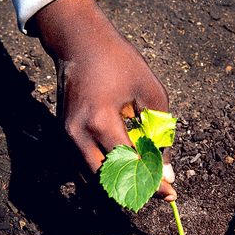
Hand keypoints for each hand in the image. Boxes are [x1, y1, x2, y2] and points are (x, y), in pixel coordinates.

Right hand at [32, 0, 175, 200]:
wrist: (78, 41)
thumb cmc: (119, 61)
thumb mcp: (151, 91)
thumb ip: (161, 133)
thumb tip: (167, 172)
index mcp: (100, 121)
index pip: (130, 164)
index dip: (154, 182)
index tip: (171, 193)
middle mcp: (78, 135)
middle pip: (108, 182)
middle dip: (136, 190)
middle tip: (158, 191)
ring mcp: (66, 138)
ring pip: (93, 181)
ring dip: (119, 187)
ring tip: (144, 182)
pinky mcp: (63, 138)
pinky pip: (84, 169)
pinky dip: (105, 176)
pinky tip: (126, 171)